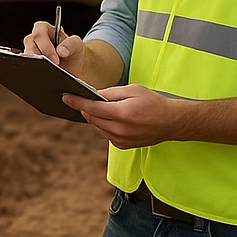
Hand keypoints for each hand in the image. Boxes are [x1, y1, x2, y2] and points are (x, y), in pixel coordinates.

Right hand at [23, 20, 85, 74]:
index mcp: (44, 29)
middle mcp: (35, 39)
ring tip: (45, 71)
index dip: (46, 47)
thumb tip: (60, 51)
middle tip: (50, 66)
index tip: (56, 60)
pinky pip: (28, 65)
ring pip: (27, 56)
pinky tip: (42, 74)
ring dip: (35, 64)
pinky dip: (34, 69)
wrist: (75, 67)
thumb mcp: (78, 45)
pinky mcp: (31, 62)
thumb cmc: (74, 52)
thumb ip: (72, 44)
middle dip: (39, 57)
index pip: (39, 34)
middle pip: (29, 45)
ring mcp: (31, 51)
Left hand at [63, 84, 179, 148]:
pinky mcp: (123, 146)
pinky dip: (103, 125)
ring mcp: (122, 140)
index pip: (92, 108)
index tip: (65, 97)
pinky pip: (105, 134)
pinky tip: (109, 117)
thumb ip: (110, 93)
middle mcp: (121, 130)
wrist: (171, 122)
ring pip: (97, 127)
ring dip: (93, 117)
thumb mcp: (132, 90)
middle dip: (85, 108)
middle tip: (81, 99)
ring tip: (97, 107)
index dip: (76, 102)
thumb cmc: (153, 103)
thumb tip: (93, 95)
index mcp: (123, 113)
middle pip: (92, 119)